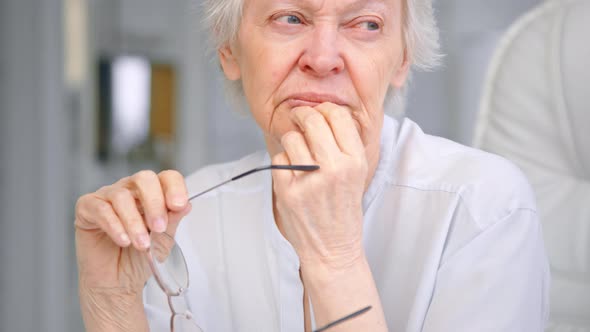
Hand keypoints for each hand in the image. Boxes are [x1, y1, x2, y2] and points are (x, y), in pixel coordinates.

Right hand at [75, 169, 190, 295]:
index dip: (175, 187)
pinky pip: (101, 209)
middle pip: (144, 179)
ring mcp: (107, 196)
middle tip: (159, 227)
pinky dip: (115, 226)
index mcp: (153, 193)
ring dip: (134, 222)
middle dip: (154, 202)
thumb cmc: (139, 258)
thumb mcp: (163, 240)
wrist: (117, 282)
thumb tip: (186, 205)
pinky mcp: (87, 208)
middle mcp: (130, 189)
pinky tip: (123, 241)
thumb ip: (172, 220)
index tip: (179, 205)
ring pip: (121, 196)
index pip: (166, 177)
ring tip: (142, 244)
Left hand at [272, 102, 367, 270]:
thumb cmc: (344, 209)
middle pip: (311, 120)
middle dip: (302, 115)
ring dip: (291, 141)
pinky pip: (278, 159)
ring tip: (298, 154)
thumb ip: (344, 143)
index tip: (317, 113)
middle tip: (299, 119)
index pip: (337, 115)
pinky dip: (283, 163)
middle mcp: (334, 168)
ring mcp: (309, 180)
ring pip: (291, 138)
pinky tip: (293, 175)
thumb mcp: (358, 173)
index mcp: (355, 161)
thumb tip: (324, 111)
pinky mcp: (287, 191)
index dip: (324, 109)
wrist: (333, 248)